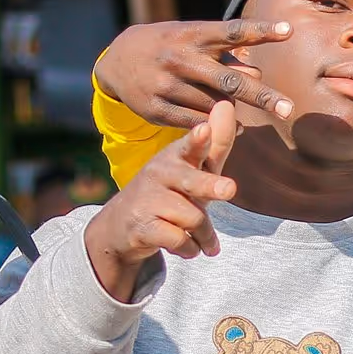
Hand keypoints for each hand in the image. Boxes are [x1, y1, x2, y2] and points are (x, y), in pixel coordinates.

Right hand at [81, 103, 239, 299]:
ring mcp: (148, 199)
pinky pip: (180, 240)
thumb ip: (215, 145)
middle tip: (230, 189)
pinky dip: (189, 249)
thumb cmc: (168, 192)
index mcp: (176, 157)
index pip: (190, 146)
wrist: (122, 226)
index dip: (198, 139)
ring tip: (202, 238)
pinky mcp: (142, 226)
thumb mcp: (192, 169)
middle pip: (193, 182)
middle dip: (210, 185)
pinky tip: (185, 247)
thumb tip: (228, 105)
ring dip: (204, 234)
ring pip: (194, 218)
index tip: (204, 131)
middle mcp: (160, 173)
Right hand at [95, 19, 294, 128]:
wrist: (116, 61)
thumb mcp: (191, 39)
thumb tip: (256, 74)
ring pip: (214, 106)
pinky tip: (236, 128)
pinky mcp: (157, 109)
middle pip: (228, 80)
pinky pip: (196, 123)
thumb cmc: (170, 47)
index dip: (260, 31)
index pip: (232, 32)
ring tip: (250, 112)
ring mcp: (167, 85)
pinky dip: (218, 126)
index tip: (288, 30)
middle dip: (260, 95)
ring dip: (236, 112)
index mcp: (192, 35)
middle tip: (289, 109)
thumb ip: (223, 54)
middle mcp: (180, 58)